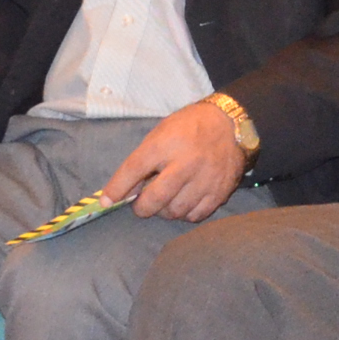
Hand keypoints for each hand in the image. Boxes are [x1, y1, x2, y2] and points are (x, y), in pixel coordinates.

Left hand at [104, 99, 251, 223]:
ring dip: (164, 211)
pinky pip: (195, 215)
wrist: (231, 124)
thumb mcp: (162, 132)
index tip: (107, 201)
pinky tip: (182, 203)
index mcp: (166, 143)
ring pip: (175, 211)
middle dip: (142, 208)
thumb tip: (128, 190)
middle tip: (141, 205)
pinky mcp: (219, 191)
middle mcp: (186, 163)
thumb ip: (144, 160)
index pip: (134, 169)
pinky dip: (184, 214)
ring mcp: (205, 179)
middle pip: (156, 198)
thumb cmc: (189, 127)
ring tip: (164, 202)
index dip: (117, 188)